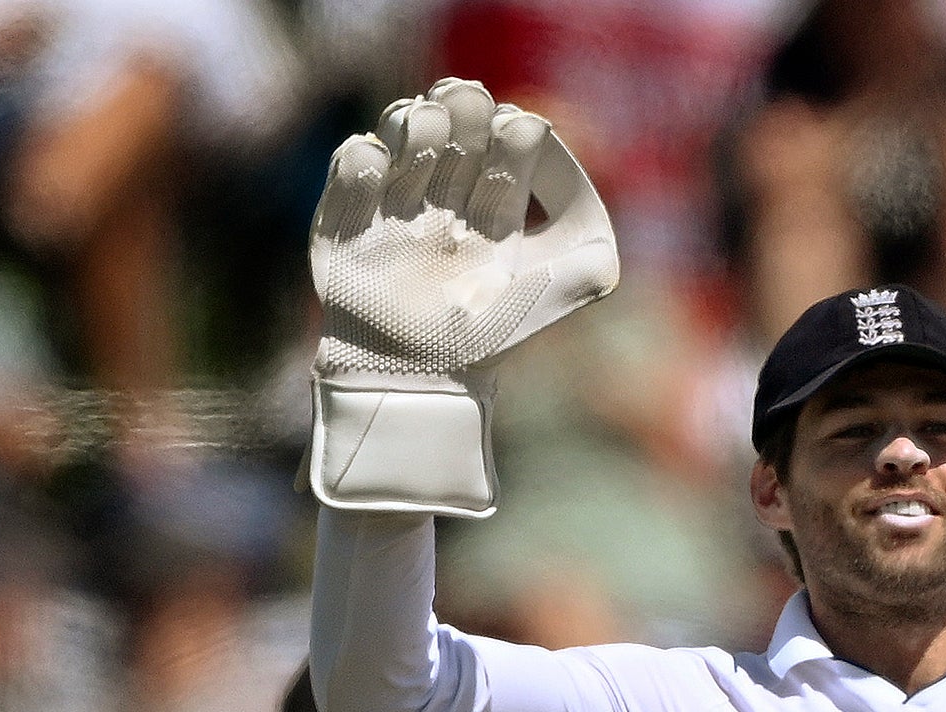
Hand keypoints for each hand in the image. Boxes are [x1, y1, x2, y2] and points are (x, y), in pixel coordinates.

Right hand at [307, 77, 618, 514]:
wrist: (416, 379)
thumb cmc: (489, 342)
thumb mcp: (553, 301)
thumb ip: (588, 263)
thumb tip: (598, 225)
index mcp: (497, 215)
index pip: (506, 151)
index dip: (511, 130)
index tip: (517, 127)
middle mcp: (448, 203)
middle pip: (457, 131)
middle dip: (463, 108)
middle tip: (466, 98)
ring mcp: (396, 207)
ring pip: (404, 137)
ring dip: (415, 120)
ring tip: (425, 123)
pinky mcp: (348, 220)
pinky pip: (352, 167)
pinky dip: (363, 155)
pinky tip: (376, 161)